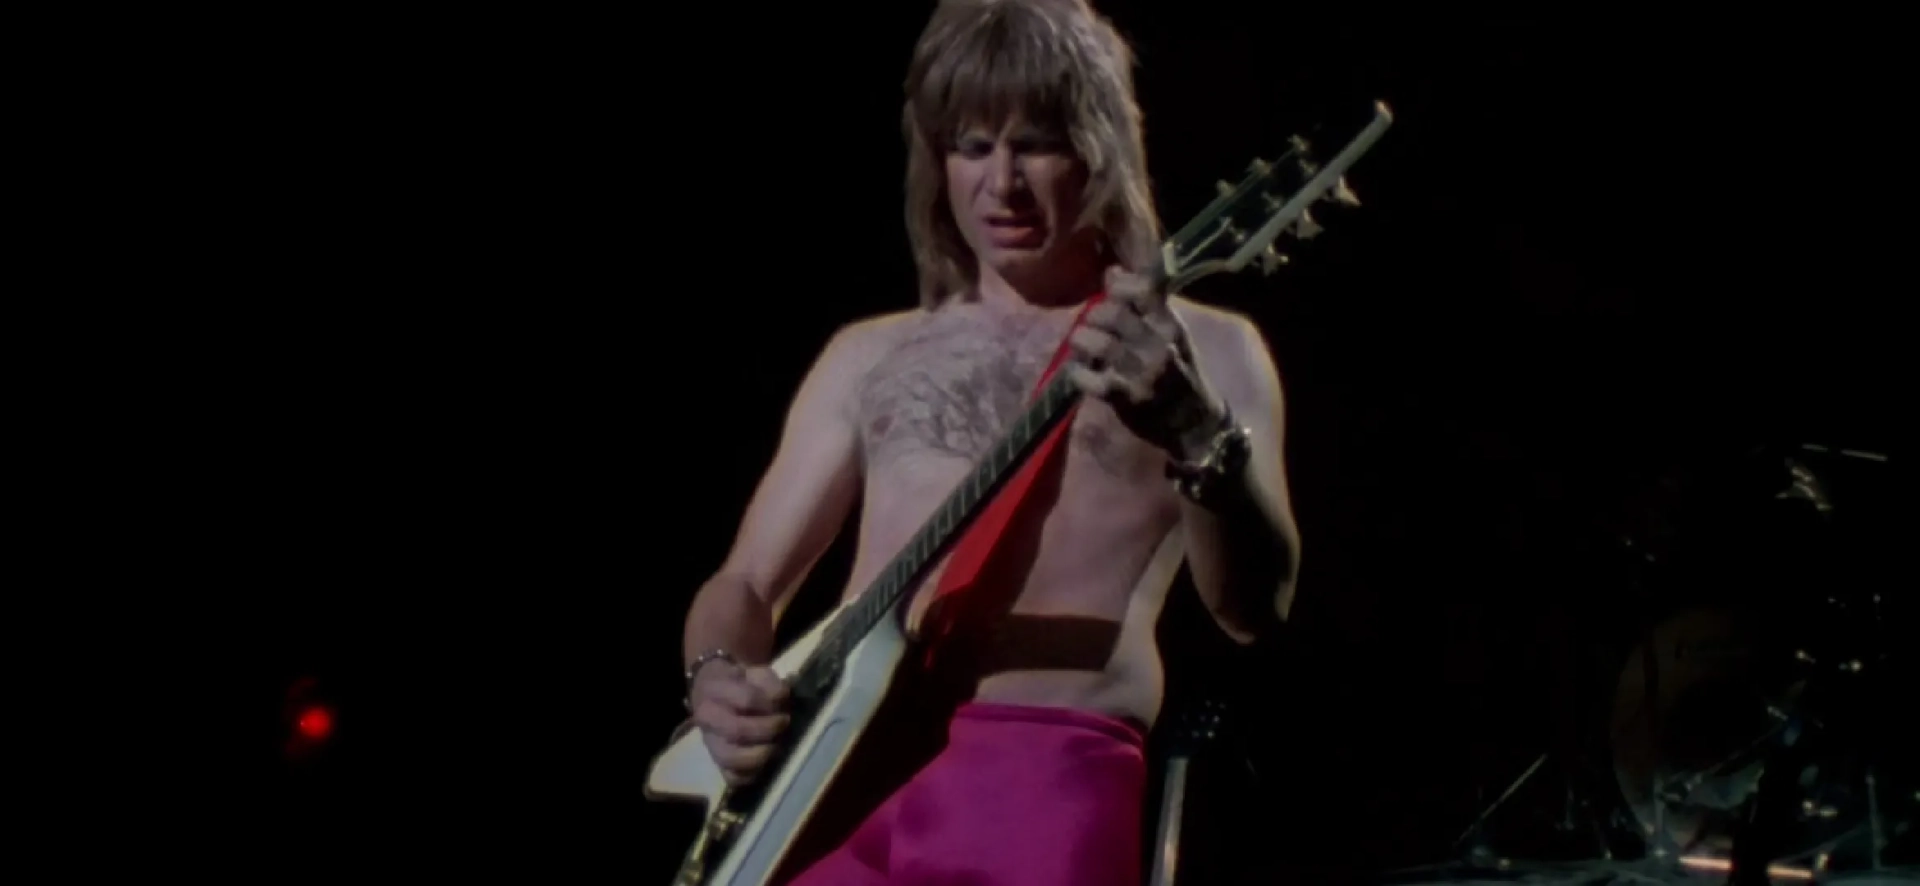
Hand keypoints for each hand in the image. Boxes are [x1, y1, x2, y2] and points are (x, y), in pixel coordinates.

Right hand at [688, 660, 791, 785]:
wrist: (717, 693)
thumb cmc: (741, 682)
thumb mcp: (754, 671)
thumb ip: (768, 682)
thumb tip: (781, 697)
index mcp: (713, 689)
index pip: (747, 699)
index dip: (771, 701)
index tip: (784, 698)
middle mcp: (706, 719)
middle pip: (737, 730)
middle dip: (769, 728)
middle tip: (784, 722)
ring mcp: (710, 744)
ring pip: (732, 758)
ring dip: (763, 753)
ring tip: (777, 744)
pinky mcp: (718, 765)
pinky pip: (734, 778)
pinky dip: (754, 773)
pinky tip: (767, 761)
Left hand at [1067, 265, 1225, 459]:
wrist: (1195, 421)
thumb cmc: (1180, 372)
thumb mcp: (1172, 334)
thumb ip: (1144, 304)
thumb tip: (1112, 270)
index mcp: (1170, 325)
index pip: (1142, 289)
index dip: (1118, 286)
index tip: (1110, 293)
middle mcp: (1158, 345)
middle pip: (1112, 313)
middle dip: (1094, 316)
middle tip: (1091, 326)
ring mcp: (1142, 373)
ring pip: (1099, 342)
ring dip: (1082, 341)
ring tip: (1082, 347)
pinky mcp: (1126, 399)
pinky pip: (1089, 379)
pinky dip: (1077, 374)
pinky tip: (1080, 373)